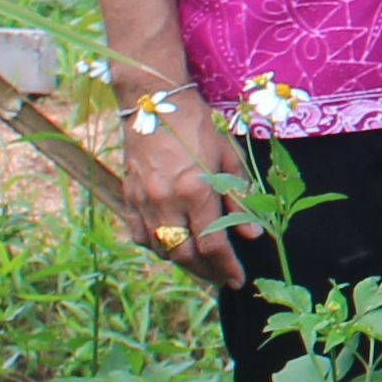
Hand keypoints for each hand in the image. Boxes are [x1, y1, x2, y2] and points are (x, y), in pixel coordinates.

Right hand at [113, 85, 249, 289]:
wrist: (154, 102)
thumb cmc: (198, 125)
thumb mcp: (229, 155)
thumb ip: (240, 196)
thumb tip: (253, 234)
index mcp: (195, 190)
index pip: (212, 244)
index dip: (227, 267)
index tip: (239, 279)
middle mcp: (165, 201)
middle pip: (184, 255)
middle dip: (207, 272)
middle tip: (223, 278)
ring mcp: (143, 201)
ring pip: (161, 249)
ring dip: (183, 262)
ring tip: (203, 265)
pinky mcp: (129, 197)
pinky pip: (140, 235)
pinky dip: (157, 247)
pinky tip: (173, 246)